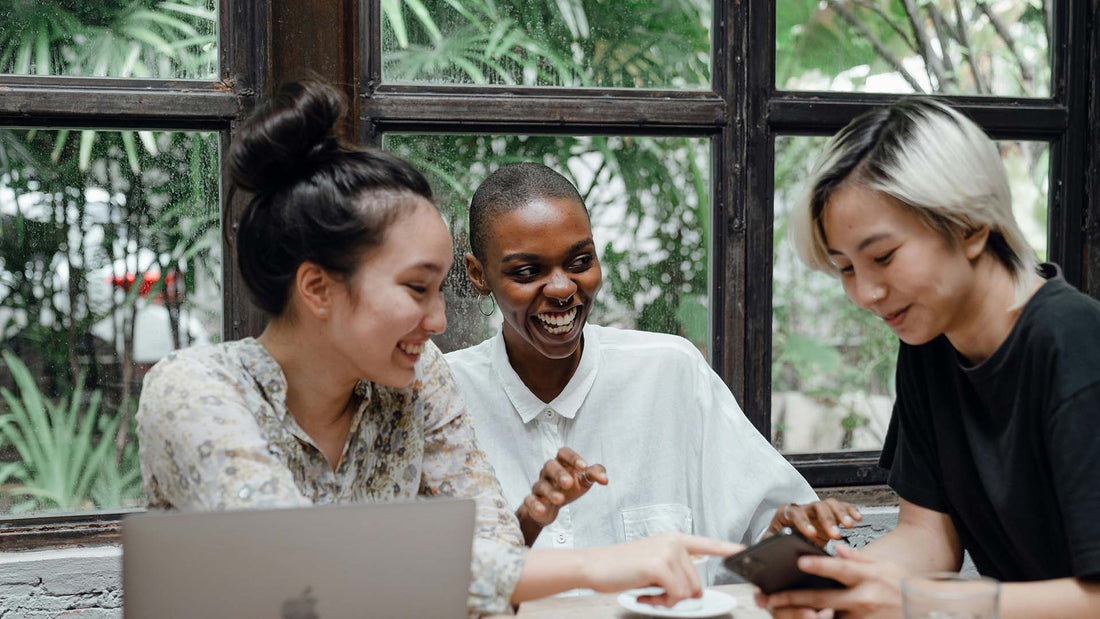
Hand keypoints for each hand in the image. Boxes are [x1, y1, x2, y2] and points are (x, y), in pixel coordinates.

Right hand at [521, 447, 607, 527]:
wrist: (550, 508)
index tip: (584, 467)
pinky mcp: (532, 501)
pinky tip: (542, 510)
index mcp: (561, 463)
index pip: (564, 453)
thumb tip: (605, 479)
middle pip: (550, 466)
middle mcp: (548, 472)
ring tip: (560, 500)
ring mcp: (539, 486)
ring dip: (550, 492)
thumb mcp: (584, 480)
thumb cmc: (569, 489)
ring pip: (541, 485)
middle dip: (559, 473)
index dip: (573, 458)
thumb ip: (595, 474)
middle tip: (568, 483)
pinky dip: (535, 505)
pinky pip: (530, 500)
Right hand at [581, 532, 742, 606]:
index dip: (727, 549)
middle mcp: (674, 542)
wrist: (594, 565)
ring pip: (687, 592)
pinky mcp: (659, 565)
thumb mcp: (653, 565)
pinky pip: (676, 595)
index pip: (707, 544)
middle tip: (654, 592)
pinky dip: (661, 602)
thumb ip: (675, 571)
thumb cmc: (621, 568)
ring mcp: (668, 551)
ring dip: (668, 600)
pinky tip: (645, 594)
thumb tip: (694, 592)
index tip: (744, 550)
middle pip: (697, 583)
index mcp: (674, 539)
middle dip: (678, 596)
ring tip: (648, 591)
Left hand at [757, 543, 905, 618]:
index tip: (800, 561)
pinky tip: (806, 616)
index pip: (841, 569)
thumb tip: (839, 549)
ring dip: (804, 614)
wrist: (921, 609)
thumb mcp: (883, 566)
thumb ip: (858, 558)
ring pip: (827, 617)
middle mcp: (865, 599)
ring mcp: (862, 618)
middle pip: (824, 599)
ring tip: (780, 609)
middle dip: (794, 599)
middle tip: (770, 598)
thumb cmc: (900, 586)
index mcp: (869, 577)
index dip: (820, 565)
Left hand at [768, 498, 862, 545]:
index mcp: (787, 513)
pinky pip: (841, 507)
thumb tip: (774, 546)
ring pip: (829, 504)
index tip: (812, 534)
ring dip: (841, 513)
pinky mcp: (829, 513)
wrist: (786, 538)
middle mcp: (803, 509)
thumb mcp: (771, 542)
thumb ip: (772, 542)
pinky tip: (857, 517)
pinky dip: (849, 510)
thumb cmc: (778, 539)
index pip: (795, 513)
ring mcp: (817, 510)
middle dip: (827, 520)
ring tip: (849, 524)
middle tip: (835, 534)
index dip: (804, 523)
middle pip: (816, 507)